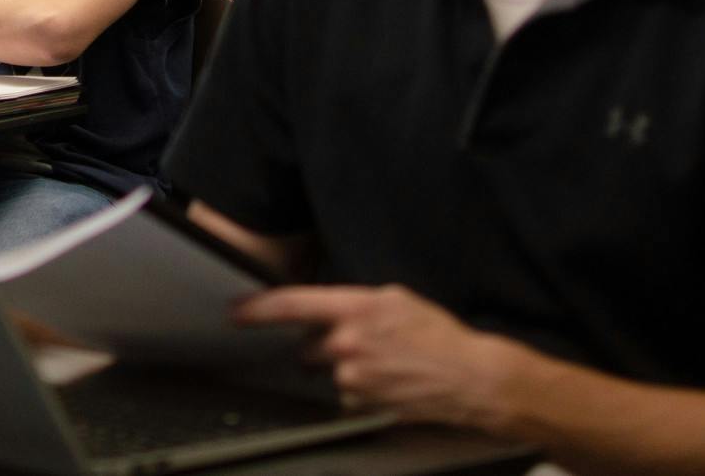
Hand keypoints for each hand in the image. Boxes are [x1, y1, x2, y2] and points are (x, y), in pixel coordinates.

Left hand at [235, 284, 513, 429]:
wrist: (469, 377)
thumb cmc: (437, 334)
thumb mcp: (395, 299)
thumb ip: (354, 302)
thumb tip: (327, 309)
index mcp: (355, 309)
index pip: (291, 305)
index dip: (257, 309)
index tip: (235, 312)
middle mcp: (346, 344)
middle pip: (307, 347)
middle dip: (322, 346)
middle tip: (358, 344)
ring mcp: (351, 379)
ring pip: (327, 373)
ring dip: (342, 369)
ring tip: (382, 364)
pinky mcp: (359, 406)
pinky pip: (344, 395)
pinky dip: (358, 391)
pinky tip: (386, 383)